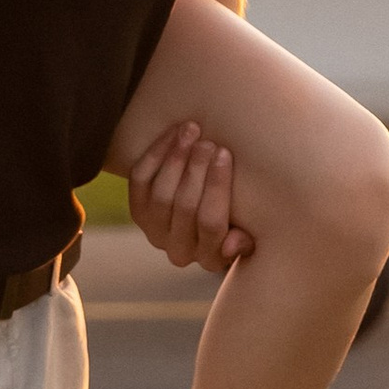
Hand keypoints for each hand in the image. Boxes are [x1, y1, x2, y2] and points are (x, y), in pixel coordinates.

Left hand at [128, 120, 252, 272]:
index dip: (217, 187)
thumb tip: (232, 244)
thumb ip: (245, 239)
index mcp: (211, 257)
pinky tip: (173, 133)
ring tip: (190, 131)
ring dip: (175, 159)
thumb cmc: (239, 220)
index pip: (212, 223)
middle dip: (196, 169)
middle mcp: (179, 249)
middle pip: (184, 206)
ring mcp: (154, 231)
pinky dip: (155, 155)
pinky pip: (140, 181)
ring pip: (160, 194)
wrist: (205, 215)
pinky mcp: (138, 211)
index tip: (224, 153)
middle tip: (206, 141)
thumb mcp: (250, 232)